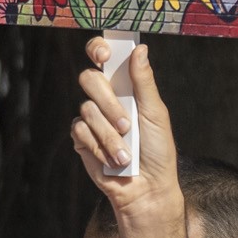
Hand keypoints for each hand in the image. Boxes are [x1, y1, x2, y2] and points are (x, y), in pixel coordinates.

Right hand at [70, 37, 186, 237]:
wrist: (146, 188)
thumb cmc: (157, 150)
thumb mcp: (156, 114)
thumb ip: (144, 82)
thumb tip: (140, 49)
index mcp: (125, 85)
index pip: (103, 56)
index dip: (98, 49)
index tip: (104, 55)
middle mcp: (105, 97)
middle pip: (89, 78)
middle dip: (108, 103)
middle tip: (127, 124)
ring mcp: (92, 118)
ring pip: (86, 109)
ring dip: (109, 135)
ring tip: (126, 154)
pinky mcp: (81, 138)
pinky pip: (80, 131)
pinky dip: (99, 147)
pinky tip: (113, 159)